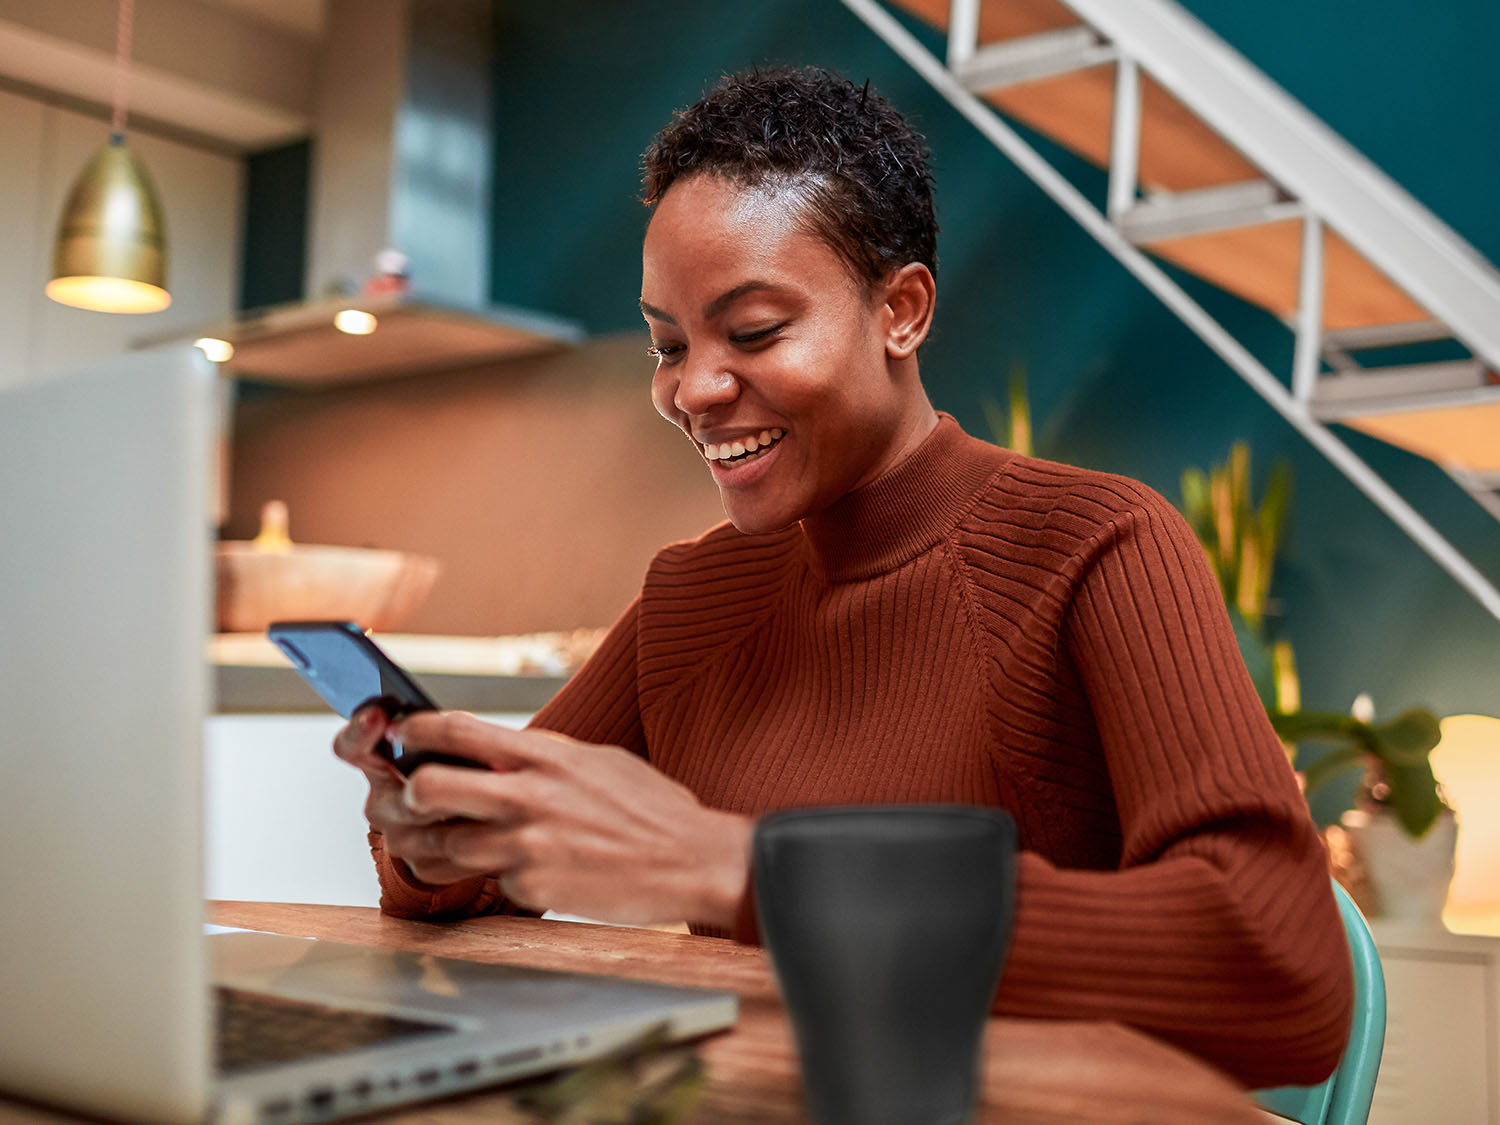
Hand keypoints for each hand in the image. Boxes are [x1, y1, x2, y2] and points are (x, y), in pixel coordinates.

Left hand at [337, 708, 751, 928]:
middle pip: (429, 788)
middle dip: (406, 796)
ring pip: (440, 847)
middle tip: (409, 801)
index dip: (416, 731)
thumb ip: (543, 756)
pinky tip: (508, 872)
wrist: (692, 860)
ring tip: (427, 844)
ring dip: (425, 847)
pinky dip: (491, 879)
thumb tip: (498, 752)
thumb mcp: (597, 761)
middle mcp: (529, 795)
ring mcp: (527, 844)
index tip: (402, 736)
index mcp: (545, 755)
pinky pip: (488, 882)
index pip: (458, 730)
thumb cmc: (651, 810)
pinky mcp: (532, 887)